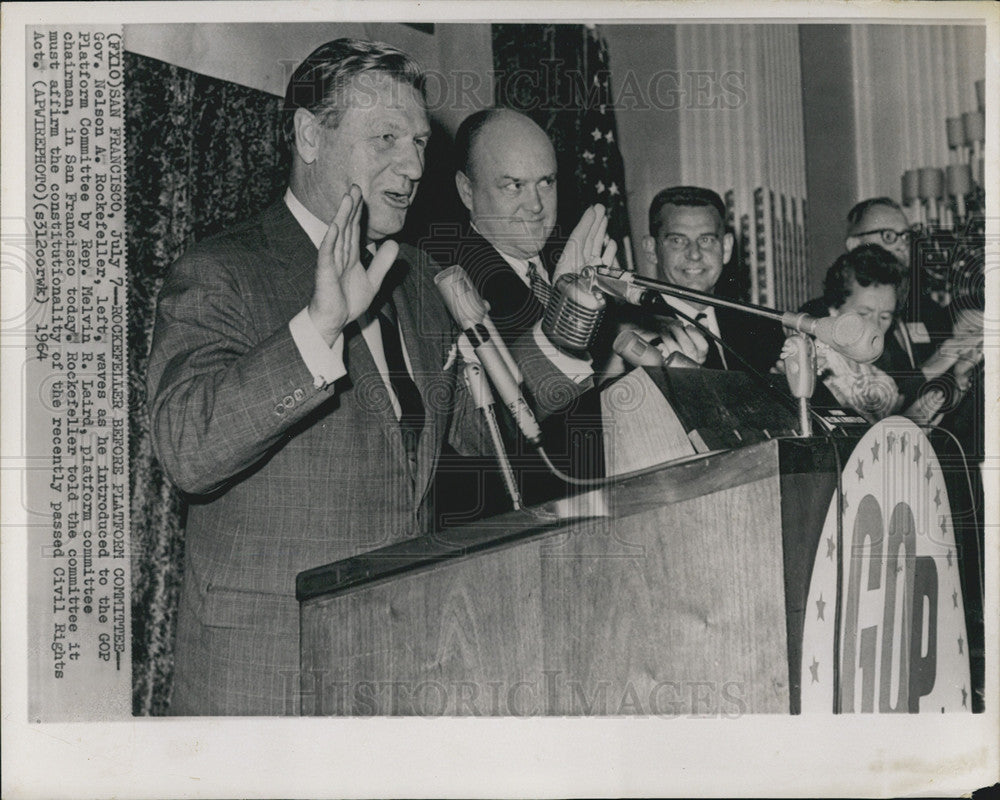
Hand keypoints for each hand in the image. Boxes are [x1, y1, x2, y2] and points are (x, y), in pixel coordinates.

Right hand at [308, 185, 397, 344]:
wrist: (334, 321)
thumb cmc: (347, 302)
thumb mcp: (373, 281)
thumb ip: (382, 263)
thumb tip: (394, 243)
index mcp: (350, 256)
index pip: (355, 230)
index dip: (359, 213)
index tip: (363, 196)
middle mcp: (340, 255)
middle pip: (347, 227)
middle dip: (351, 207)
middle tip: (356, 187)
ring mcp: (331, 262)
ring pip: (338, 235)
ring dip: (342, 216)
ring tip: (347, 198)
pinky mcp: (325, 272)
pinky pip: (328, 254)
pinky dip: (331, 240)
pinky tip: (335, 226)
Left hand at [553, 204, 617, 281]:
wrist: (575, 303)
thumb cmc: (570, 280)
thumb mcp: (574, 252)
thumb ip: (583, 234)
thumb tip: (592, 219)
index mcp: (570, 258)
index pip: (579, 236)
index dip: (586, 222)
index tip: (593, 209)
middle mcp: (579, 262)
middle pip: (588, 239)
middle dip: (595, 223)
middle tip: (601, 208)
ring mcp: (590, 270)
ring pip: (596, 247)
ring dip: (601, 233)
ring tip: (605, 219)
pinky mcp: (600, 278)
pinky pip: (606, 262)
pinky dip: (609, 251)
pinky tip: (611, 242)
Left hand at [657, 320, 708, 363]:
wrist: (672, 362)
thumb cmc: (684, 347)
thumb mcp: (693, 339)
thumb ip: (699, 330)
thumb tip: (704, 320)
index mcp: (701, 355)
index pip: (703, 346)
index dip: (696, 335)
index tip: (688, 326)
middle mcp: (693, 362)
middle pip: (689, 348)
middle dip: (680, 333)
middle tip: (672, 325)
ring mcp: (682, 366)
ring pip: (677, 351)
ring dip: (669, 338)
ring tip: (664, 331)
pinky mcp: (670, 367)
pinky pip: (666, 358)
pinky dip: (663, 349)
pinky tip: (661, 344)